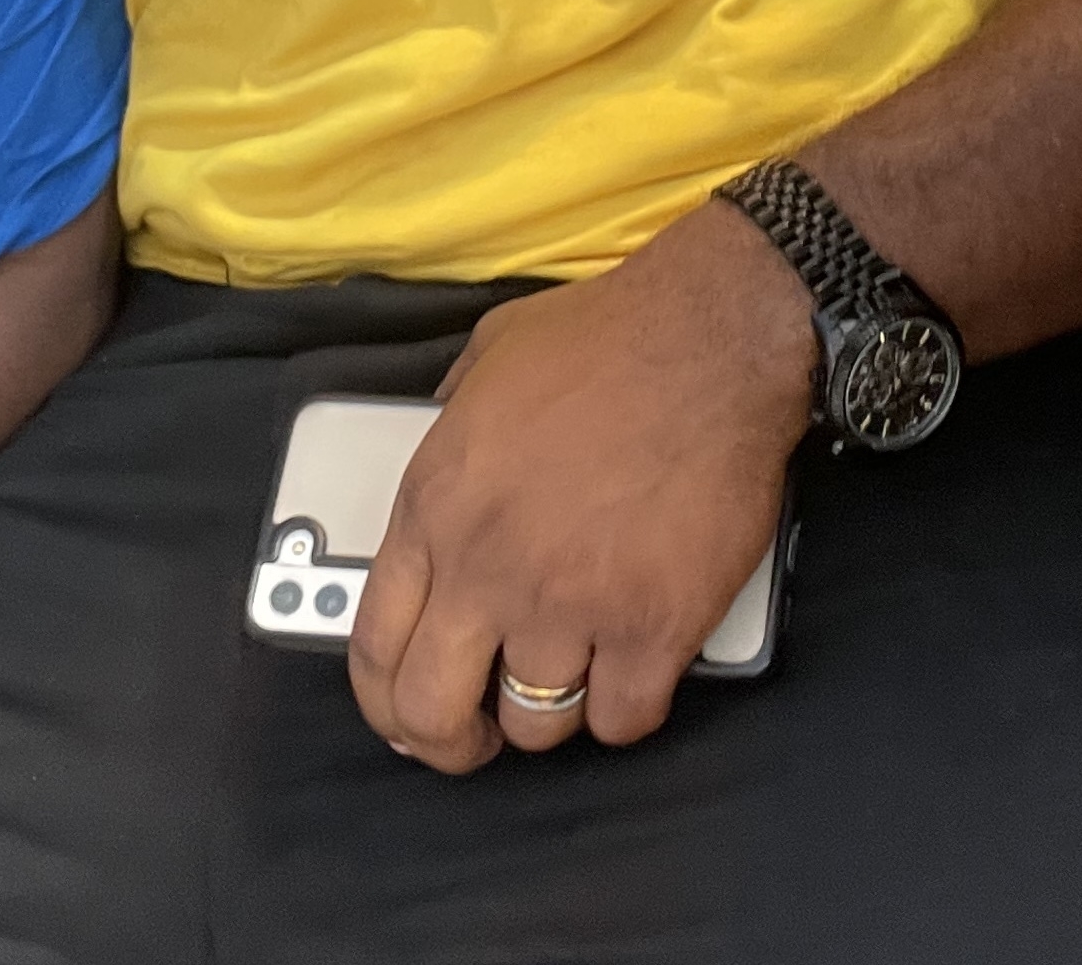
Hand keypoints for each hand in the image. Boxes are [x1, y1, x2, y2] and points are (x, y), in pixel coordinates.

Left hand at [347, 203, 818, 770]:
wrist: (710, 341)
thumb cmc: (606, 339)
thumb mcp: (485, 362)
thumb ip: (449, 422)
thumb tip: (454, 465)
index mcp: (435, 506)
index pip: (372, 645)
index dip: (384, 700)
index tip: (403, 714)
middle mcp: (487, 568)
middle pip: (432, 712)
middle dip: (449, 742)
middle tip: (477, 736)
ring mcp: (569, 604)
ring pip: (536, 724)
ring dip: (552, 712)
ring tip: (574, 676)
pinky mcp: (653, 628)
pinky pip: (624, 720)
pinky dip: (628, 707)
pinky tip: (636, 670)